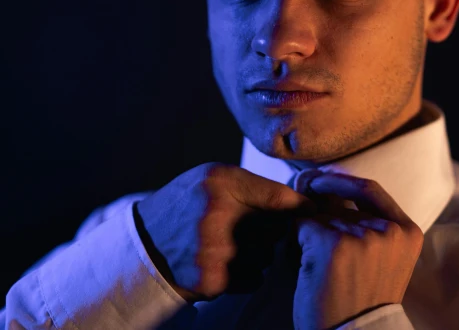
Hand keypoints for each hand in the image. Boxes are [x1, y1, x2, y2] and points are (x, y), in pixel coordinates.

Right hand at [134, 162, 316, 301]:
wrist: (146, 241)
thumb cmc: (188, 204)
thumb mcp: (215, 178)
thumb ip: (255, 185)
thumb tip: (302, 203)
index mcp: (220, 184)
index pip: (278, 196)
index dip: (300, 206)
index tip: (312, 210)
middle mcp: (217, 217)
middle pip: (277, 230)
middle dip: (273, 231)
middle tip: (249, 227)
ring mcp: (213, 252)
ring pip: (267, 256)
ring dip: (259, 253)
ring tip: (230, 244)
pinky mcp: (211, 281)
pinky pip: (254, 278)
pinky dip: (246, 273)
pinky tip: (223, 262)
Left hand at [293, 171, 423, 329]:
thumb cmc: (361, 305)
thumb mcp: (384, 262)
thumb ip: (372, 228)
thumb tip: (329, 187)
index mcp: (408, 232)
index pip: (370, 189)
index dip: (341, 183)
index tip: (320, 181)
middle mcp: (388, 230)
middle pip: (340, 206)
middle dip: (320, 221)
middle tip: (314, 249)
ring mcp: (362, 235)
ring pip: (319, 216)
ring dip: (307, 236)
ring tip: (315, 269)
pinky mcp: (333, 243)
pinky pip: (301, 225)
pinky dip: (294, 243)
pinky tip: (303, 267)